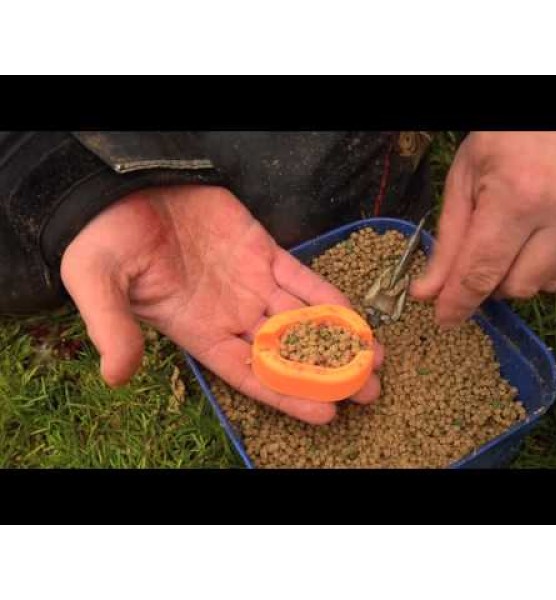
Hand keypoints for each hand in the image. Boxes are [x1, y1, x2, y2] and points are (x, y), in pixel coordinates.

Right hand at [61, 186, 382, 423]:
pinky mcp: (262, 250)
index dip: (288, 395)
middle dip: (328, 373)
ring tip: (375, 358)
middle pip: (288, 353)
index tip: (326, 412)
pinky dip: (327, 296)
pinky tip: (354, 314)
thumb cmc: (105, 239)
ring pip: (302, 319)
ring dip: (338, 338)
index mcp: (198, 332)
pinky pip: (301, 277)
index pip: (250, 374)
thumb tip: (116, 375)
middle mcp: (231, 314)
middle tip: (368, 391)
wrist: (124, 188)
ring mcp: (250, 283)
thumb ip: (112, 328)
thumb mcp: (98, 284)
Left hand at [412, 132, 555, 326]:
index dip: (458, 302)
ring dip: (515, 278)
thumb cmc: (503, 142)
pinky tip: (532, 242)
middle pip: (514, 287)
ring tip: (506, 244)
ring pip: (543, 286)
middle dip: (487, 285)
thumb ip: (448, 242)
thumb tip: (427, 293)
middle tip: (475, 263)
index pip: (481, 271)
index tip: (444, 319)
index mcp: (516, 198)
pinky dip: (542, 269)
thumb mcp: (464, 182)